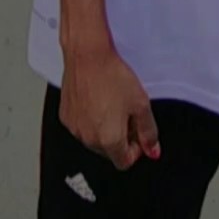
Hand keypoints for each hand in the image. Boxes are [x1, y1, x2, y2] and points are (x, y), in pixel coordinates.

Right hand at [60, 46, 160, 170]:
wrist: (88, 56)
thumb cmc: (112, 76)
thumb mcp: (141, 104)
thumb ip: (149, 131)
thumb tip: (153, 150)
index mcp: (109, 140)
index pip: (124, 162)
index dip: (136, 149)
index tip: (138, 133)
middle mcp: (89, 139)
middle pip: (109, 152)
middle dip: (121, 138)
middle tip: (128, 114)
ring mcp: (75, 129)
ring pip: (94, 140)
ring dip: (105, 130)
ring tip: (113, 104)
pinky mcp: (66, 117)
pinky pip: (81, 127)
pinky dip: (90, 120)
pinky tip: (97, 100)